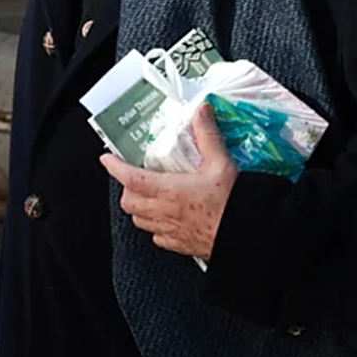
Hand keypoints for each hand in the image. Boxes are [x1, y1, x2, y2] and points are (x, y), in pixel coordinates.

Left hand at [100, 104, 238, 259]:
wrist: (250, 235)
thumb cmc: (234, 202)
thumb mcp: (220, 163)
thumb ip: (207, 135)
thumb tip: (201, 111)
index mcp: (169, 191)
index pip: (129, 178)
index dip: (114, 167)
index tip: (106, 158)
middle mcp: (164, 212)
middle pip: (130, 202)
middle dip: (126, 190)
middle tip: (132, 177)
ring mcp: (171, 231)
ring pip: (140, 221)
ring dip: (139, 209)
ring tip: (148, 197)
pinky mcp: (181, 245)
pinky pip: (158, 237)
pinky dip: (155, 227)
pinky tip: (166, 219)